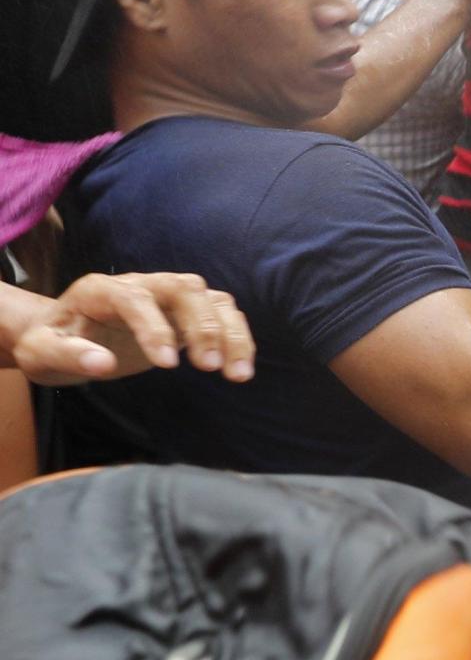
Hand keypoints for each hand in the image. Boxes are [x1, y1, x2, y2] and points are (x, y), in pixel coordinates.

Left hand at [9, 271, 252, 386]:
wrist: (64, 334)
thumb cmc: (51, 343)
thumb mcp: (41, 352)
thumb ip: (67, 354)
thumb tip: (103, 363)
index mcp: (101, 289)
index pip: (135, 299)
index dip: (154, 328)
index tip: (167, 366)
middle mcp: (141, 284)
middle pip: (185, 288)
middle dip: (204, 326)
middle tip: (210, 368)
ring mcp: (168, 296)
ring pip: (212, 299)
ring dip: (231, 334)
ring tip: (237, 375)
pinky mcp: (187, 312)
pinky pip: (223, 314)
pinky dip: (238, 338)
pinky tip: (240, 368)